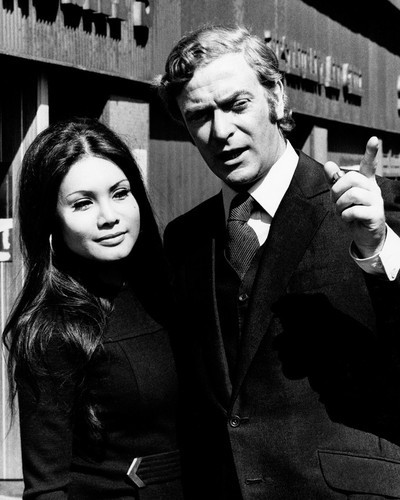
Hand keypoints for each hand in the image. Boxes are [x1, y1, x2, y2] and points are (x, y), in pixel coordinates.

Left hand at [323, 136, 385, 257]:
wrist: (363, 235)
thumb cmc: (352, 214)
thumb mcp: (340, 197)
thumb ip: (334, 181)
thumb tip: (328, 164)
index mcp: (365, 182)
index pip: (369, 164)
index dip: (371, 152)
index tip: (374, 138)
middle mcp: (373, 189)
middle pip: (352, 178)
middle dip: (337, 189)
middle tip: (335, 200)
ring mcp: (376, 201)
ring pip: (353, 194)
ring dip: (340, 205)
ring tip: (341, 212)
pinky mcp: (375, 214)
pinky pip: (355, 210)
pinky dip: (345, 216)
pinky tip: (347, 218)